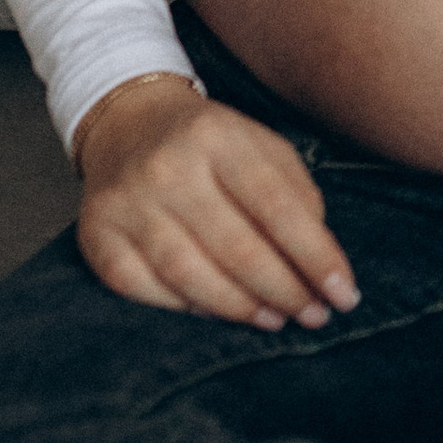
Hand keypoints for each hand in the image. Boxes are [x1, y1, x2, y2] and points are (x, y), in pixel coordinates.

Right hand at [74, 76, 361, 327]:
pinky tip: (216, 312)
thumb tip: (321, 266)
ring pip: (190, 275)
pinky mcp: (97, 235)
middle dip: (286, 292)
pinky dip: (185, 308)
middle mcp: (167, 167)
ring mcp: (127, 203)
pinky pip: (144, 288)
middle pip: (237, 249)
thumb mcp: (262, 147)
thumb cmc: (210, 144)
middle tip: (314, 316)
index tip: (345, 294)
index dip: (317, 258)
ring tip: (274, 319)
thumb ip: (298, 197)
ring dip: (241, 308)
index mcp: (218, 136)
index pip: (278, 208)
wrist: (127, 123)